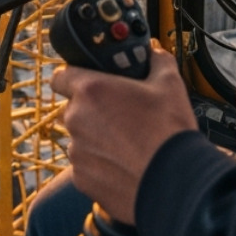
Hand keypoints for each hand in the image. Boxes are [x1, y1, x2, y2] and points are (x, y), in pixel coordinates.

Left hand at [51, 42, 197, 223]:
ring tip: (127, 143)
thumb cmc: (169, 133)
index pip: (61, 76)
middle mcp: (77, 120)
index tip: (88, 82)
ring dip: (97, 137)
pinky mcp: (81, 178)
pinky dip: (100, 163)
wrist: (174, 183)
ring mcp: (77, 152)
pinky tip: (125, 164)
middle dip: (93, 110)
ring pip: (81, 138)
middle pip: (74, 108)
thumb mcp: (170, 84)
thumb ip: (157, 61)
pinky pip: (86, 164)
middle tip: (121, 114)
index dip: (74, 77)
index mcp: (91, 91)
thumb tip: (154, 53)